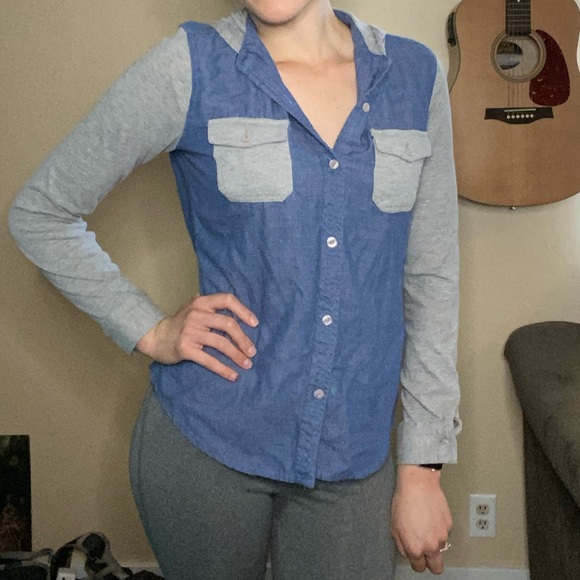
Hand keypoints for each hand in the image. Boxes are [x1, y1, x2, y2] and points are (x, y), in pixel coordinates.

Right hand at [136, 293, 258, 380]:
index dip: (243, 311)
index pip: (227, 299)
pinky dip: (223, 369)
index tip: (255, 324)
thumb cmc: (179, 324)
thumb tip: (241, 318)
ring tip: (247, 364)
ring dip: (237, 355)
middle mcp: (196, 314)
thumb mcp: (194, 309)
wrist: (154, 336)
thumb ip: (212, 309)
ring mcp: (190, 331)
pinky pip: (209, 360)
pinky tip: (233, 375)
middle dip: (244, 339)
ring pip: (221, 343)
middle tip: (252, 351)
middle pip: (228, 324)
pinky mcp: (185, 349)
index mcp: (201, 302)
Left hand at [390, 465, 451, 574]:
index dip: (416, 561)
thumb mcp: (394, 526)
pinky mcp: (449, 525)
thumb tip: (408, 551)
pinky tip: (431, 515)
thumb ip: (401, 545)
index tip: (415, 556)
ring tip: (425, 524)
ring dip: (434, 541)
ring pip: (440, 547)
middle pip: (437, 567)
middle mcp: (431, 546)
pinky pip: (444, 532)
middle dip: (431, 562)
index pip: (419, 567)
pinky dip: (438, 527)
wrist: (418, 484)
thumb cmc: (404, 502)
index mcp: (415, 548)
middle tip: (425, 551)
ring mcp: (442, 536)